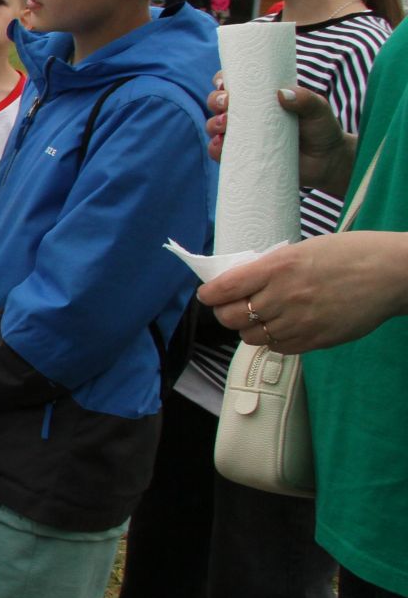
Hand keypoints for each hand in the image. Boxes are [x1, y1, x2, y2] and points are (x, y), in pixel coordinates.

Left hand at [198, 231, 407, 353]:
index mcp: (277, 267)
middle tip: (228, 308)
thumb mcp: (303, 250)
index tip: (208, 295)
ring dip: (248, 328)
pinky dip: (272, 340)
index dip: (209, 294)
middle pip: (231, 317)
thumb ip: (270, 268)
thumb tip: (239, 282)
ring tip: (257, 318)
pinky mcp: (314, 340)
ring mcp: (299, 321)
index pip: (224, 288)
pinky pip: (277, 347)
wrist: (391, 273)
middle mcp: (283, 296)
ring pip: (251, 336)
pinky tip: (281, 327)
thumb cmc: (349, 254)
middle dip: (225, 313)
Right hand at [206, 77, 350, 192]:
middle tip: (227, 103)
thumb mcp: (319, 109)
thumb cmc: (321, 129)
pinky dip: (216, 148)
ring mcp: (242, 136)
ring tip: (226, 125)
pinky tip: (221, 145)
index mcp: (260, 97)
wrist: (326, 161)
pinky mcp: (241, 156)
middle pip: (217, 103)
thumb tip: (282, 93)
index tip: (225, 83)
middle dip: (215, 101)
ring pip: (214, 126)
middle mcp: (246, 114)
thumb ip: (305, 99)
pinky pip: (219, 152)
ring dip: (214, 123)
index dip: (222, 80)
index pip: (234, 84)